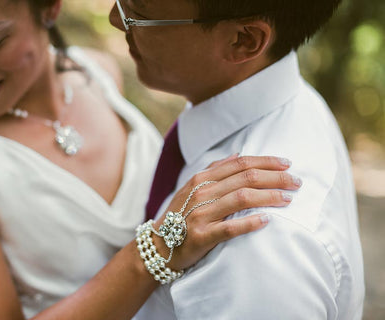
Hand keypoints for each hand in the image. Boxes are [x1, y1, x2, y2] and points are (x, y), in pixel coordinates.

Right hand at [152, 155, 300, 269]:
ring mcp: (201, 214)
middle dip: (275, 178)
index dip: (266, 162)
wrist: (158, 245)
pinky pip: (230, 228)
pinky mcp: (202, 236)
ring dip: (269, 197)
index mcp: (201, 178)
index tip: (287, 164)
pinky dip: (251, 222)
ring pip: (242, 199)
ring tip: (288, 199)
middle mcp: (201, 193)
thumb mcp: (192, 187)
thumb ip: (214, 170)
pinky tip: (267, 220)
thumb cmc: (180, 215)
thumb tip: (238, 154)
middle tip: (296, 182)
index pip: (240, 164)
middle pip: (245, 178)